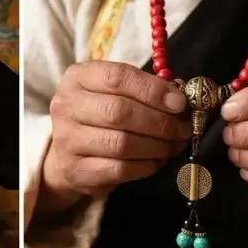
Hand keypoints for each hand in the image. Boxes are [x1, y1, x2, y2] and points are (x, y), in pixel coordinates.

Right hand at [42, 62, 189, 203]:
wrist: (65, 155)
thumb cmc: (98, 116)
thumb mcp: (113, 92)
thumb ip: (143, 90)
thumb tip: (178, 101)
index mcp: (78, 78)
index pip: (118, 77)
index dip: (153, 90)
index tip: (179, 103)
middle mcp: (66, 106)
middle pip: (119, 111)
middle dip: (159, 122)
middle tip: (181, 129)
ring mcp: (67, 140)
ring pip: (121, 143)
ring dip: (155, 146)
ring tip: (171, 146)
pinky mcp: (76, 170)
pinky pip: (119, 169)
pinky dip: (145, 166)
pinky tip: (154, 161)